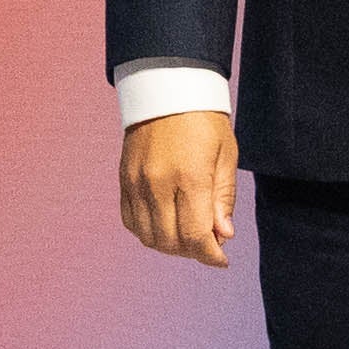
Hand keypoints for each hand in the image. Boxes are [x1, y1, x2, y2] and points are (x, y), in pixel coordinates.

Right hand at [119, 110, 239, 265]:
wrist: (166, 89)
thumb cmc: (203, 120)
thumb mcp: (225, 156)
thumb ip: (223, 199)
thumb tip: (224, 235)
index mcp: (189, 177)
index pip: (196, 235)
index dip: (211, 255)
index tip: (221, 259)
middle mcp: (158, 183)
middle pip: (171, 241)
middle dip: (193, 251)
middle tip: (208, 243)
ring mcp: (136, 183)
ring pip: (149, 237)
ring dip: (170, 245)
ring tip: (187, 233)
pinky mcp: (123, 180)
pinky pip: (130, 221)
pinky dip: (148, 232)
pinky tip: (165, 223)